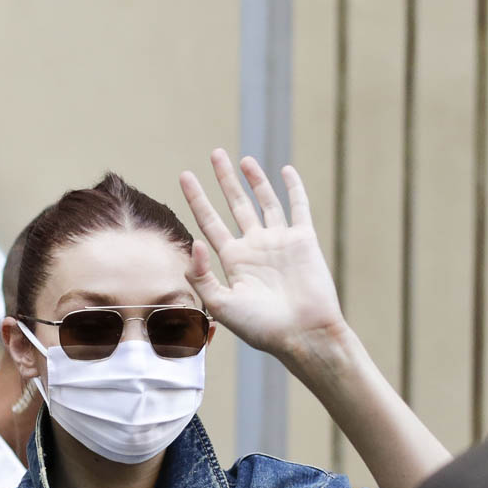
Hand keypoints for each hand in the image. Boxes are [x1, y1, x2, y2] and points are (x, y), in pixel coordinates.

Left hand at [179, 149, 345, 364]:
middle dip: (224, 180)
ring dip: (254, 180)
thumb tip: (195, 243)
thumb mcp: (221, 305)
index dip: (197, 199)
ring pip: (265, 202)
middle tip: (215, 153)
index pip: (209, 222)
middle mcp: (255, 248)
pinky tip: (284, 170)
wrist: (302, 333)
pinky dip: (292, 188)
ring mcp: (279, 242)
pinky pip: (298, 207)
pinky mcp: (303, 240)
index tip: (184, 176)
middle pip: (235, 205)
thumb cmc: (261, 327)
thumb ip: (202, 277)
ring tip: (242, 159)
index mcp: (233, 261)